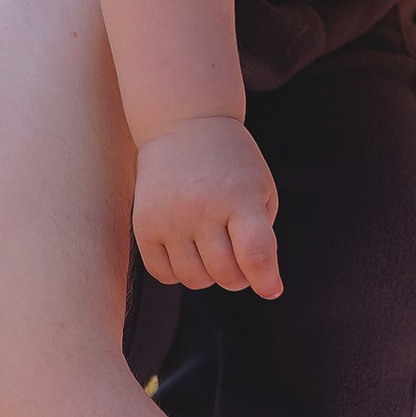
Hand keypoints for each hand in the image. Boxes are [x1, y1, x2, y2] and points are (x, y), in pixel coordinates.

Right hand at [134, 114, 280, 296]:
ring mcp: (169, 216)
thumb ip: (263, 238)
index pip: (255, 254)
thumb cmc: (233, 165)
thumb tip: (260, 285)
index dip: (266, 281)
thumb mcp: (261, 190)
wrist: (184, 127)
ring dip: (210, 276)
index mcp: (240, 196)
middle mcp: (201, 207)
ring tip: (214, 251)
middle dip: (240, 278)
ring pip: (194, 280)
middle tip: (240, 261)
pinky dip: (180, 273)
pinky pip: (163, 274)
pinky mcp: (143, 224)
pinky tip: (188, 250)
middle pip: (225, 274)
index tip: (272, 289)